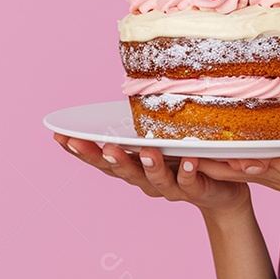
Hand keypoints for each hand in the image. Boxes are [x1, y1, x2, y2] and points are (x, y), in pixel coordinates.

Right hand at [52, 133, 251, 214]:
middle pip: (122, 172)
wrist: (220, 192)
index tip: (59, 137)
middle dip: (109, 159)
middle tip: (102, 147)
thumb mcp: (159, 139)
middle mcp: (146, 180)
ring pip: (155, 180)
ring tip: (146, 152)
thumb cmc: (182, 159)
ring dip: (149, 166)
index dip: (80, 151)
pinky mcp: (196, 190)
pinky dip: (187, 172)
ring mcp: (171, 187)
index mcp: (133, 166)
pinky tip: (188, 161)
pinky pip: (190, 183)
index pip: (100, 160)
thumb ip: (140, 125)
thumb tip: (126, 87)